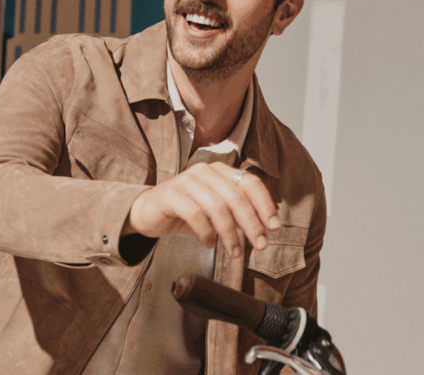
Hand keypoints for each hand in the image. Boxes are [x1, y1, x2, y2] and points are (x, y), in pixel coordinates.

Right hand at [126, 163, 280, 257]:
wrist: (149, 212)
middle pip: (237, 196)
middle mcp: (205, 171)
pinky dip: (206, 232)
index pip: (250, 182)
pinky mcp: (170, 194)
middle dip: (252, 224)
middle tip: (260, 245)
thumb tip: (267, 227)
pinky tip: (208, 244)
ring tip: (234, 252)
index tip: (274, 226)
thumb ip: (238, 214)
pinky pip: (195, 214)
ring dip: (230, 234)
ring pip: (217, 206)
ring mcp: (186, 181)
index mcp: (220, 171)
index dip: (265, 204)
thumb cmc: (186, 212)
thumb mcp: (217, 212)